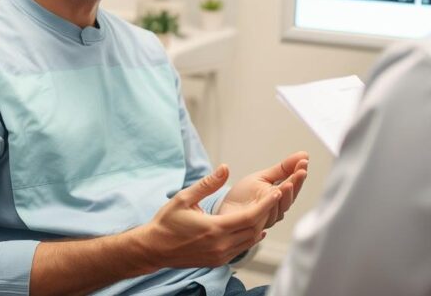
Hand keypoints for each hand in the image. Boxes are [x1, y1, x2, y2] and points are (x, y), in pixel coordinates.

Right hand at [132, 164, 279, 268]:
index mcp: (214, 228)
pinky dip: (251, 237)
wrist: (154, 249)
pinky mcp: (217, 261)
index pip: (249, 217)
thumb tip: (225, 168)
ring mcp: (219, 256)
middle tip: (276, 197)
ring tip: (267, 210)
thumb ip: (208, 184)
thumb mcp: (184, 198)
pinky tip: (255, 228)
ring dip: (260, 225)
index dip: (265, 205)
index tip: (277, 192)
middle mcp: (220, 245)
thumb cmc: (167, 222)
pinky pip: (241, 248)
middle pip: (254, 229)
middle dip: (266, 213)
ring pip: (250, 241)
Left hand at [217, 151, 308, 229]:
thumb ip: (283, 168)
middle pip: (290, 198)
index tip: (304, 162)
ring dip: (285, 195)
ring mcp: (267, 218)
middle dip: (296, 184)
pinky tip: (274, 195)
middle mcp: (276, 209)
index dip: (299, 175)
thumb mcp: (263, 177)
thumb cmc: (244, 194)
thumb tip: (304, 154)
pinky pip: (266, 217)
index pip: (293, 186)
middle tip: (301, 171)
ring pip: (281, 208)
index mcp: (279, 197)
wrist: (224, 209)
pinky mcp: (256, 225)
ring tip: (287, 183)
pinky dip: (271, 206)